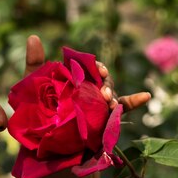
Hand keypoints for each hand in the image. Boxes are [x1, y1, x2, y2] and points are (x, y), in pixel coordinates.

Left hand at [24, 35, 150, 110]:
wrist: (38, 140)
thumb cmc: (34, 109)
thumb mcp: (32, 85)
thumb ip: (34, 62)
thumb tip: (33, 37)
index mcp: (75, 78)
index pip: (90, 69)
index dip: (97, 67)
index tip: (98, 69)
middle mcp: (88, 89)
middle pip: (103, 81)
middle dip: (106, 83)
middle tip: (102, 92)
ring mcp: (97, 104)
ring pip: (111, 95)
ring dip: (114, 96)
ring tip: (109, 102)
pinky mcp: (102, 120)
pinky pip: (121, 110)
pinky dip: (134, 102)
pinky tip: (145, 96)